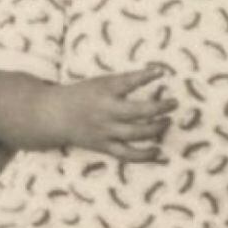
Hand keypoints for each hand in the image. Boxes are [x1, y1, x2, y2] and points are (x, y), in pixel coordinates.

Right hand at [55, 65, 175, 161]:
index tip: (161, 72)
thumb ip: (127, 80)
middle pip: (138, 111)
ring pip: (136, 133)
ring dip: (156, 128)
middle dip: (160, 108)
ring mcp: (105, 130)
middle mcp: (105, 111)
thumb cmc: (84, 94)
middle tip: (174, 103)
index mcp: (104, 91)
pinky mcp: (103, 146)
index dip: (145, 76)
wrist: (53, 115)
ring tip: (168, 122)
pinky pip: (127, 154)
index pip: (128, 82)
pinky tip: (158, 151)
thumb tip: (159, 72)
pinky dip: (144, 155)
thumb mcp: (102, 82)